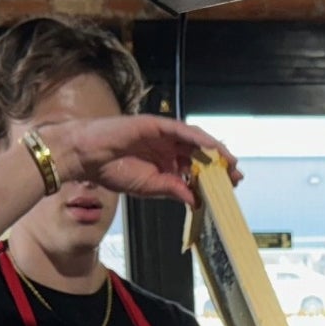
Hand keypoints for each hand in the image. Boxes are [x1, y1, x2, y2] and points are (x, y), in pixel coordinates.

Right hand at [40, 115, 241, 206]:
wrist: (88, 157)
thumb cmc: (113, 170)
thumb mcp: (149, 187)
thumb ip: (173, 190)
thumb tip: (196, 201)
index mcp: (165, 163)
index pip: (194, 170)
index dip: (211, 179)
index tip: (228, 190)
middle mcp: (167, 148)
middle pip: (200, 155)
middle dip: (219, 166)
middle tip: (236, 177)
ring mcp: (163, 135)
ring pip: (195, 141)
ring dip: (214, 151)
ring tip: (230, 162)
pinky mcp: (156, 124)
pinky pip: (181, 130)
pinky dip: (198, 137)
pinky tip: (211, 146)